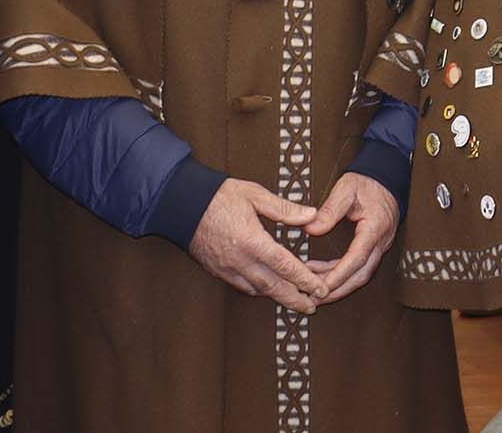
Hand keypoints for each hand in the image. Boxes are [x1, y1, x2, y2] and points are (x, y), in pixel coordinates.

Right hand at [187, 177, 323, 312]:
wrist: (181, 204)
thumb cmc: (218, 196)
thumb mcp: (255, 195)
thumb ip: (284, 208)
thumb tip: (311, 215)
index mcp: (252, 240)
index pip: (285, 265)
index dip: (304, 280)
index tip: (320, 288)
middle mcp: (239, 259)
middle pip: (272, 286)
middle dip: (294, 299)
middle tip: (312, 307)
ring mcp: (226, 267)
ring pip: (256, 289)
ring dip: (277, 297)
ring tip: (295, 301)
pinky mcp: (216, 270)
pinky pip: (241, 286)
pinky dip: (258, 291)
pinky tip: (268, 290)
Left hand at [301, 172, 399, 302]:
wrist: (387, 178)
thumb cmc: (368, 182)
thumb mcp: (347, 188)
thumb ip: (330, 209)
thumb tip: (311, 228)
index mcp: (375, 227)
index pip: (358, 258)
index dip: (339, 275)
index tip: (320, 286)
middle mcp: (380, 241)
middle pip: (361, 275)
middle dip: (337, 290)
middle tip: (313, 299)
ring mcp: (379, 245)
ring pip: (360, 275)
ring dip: (337, 285)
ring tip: (312, 289)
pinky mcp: (373, 246)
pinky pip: (358, 267)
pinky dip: (339, 274)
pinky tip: (320, 272)